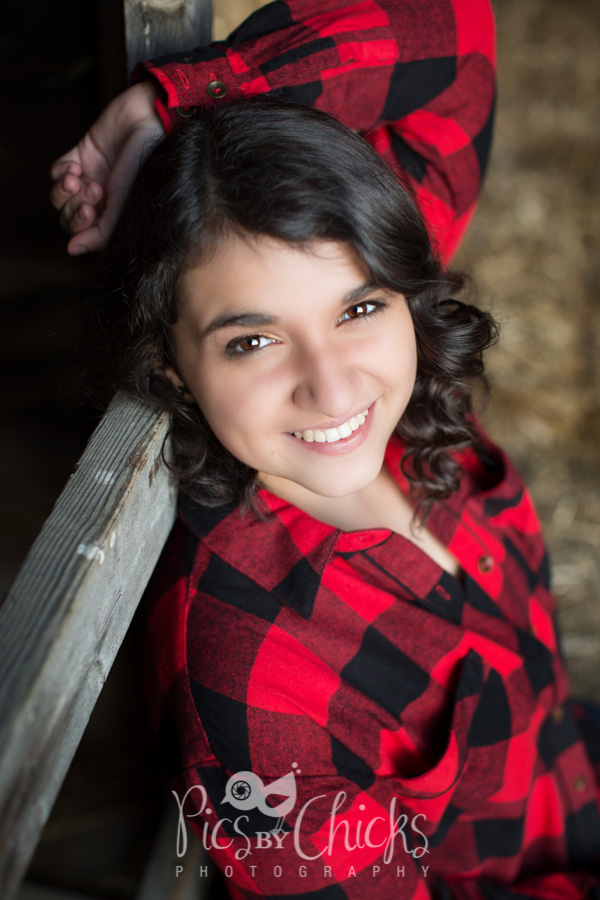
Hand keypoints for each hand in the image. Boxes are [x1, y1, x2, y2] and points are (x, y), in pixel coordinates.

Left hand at [50, 80, 163, 253]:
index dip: (79, 226)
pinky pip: (56, 173)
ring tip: (80, 178)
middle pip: (68, 217)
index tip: (91, 213)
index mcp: (115, 217)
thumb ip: (99, 234)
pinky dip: (61, 172)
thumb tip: (71, 249)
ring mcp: (90, 178)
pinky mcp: (80, 156)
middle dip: (74, 207)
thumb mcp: (124, 209)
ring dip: (65, 191)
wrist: (147, 124)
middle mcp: (102, 201)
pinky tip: (75, 167)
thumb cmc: (144, 169)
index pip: (84, 234)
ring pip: (59, 197)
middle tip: (94, 191)